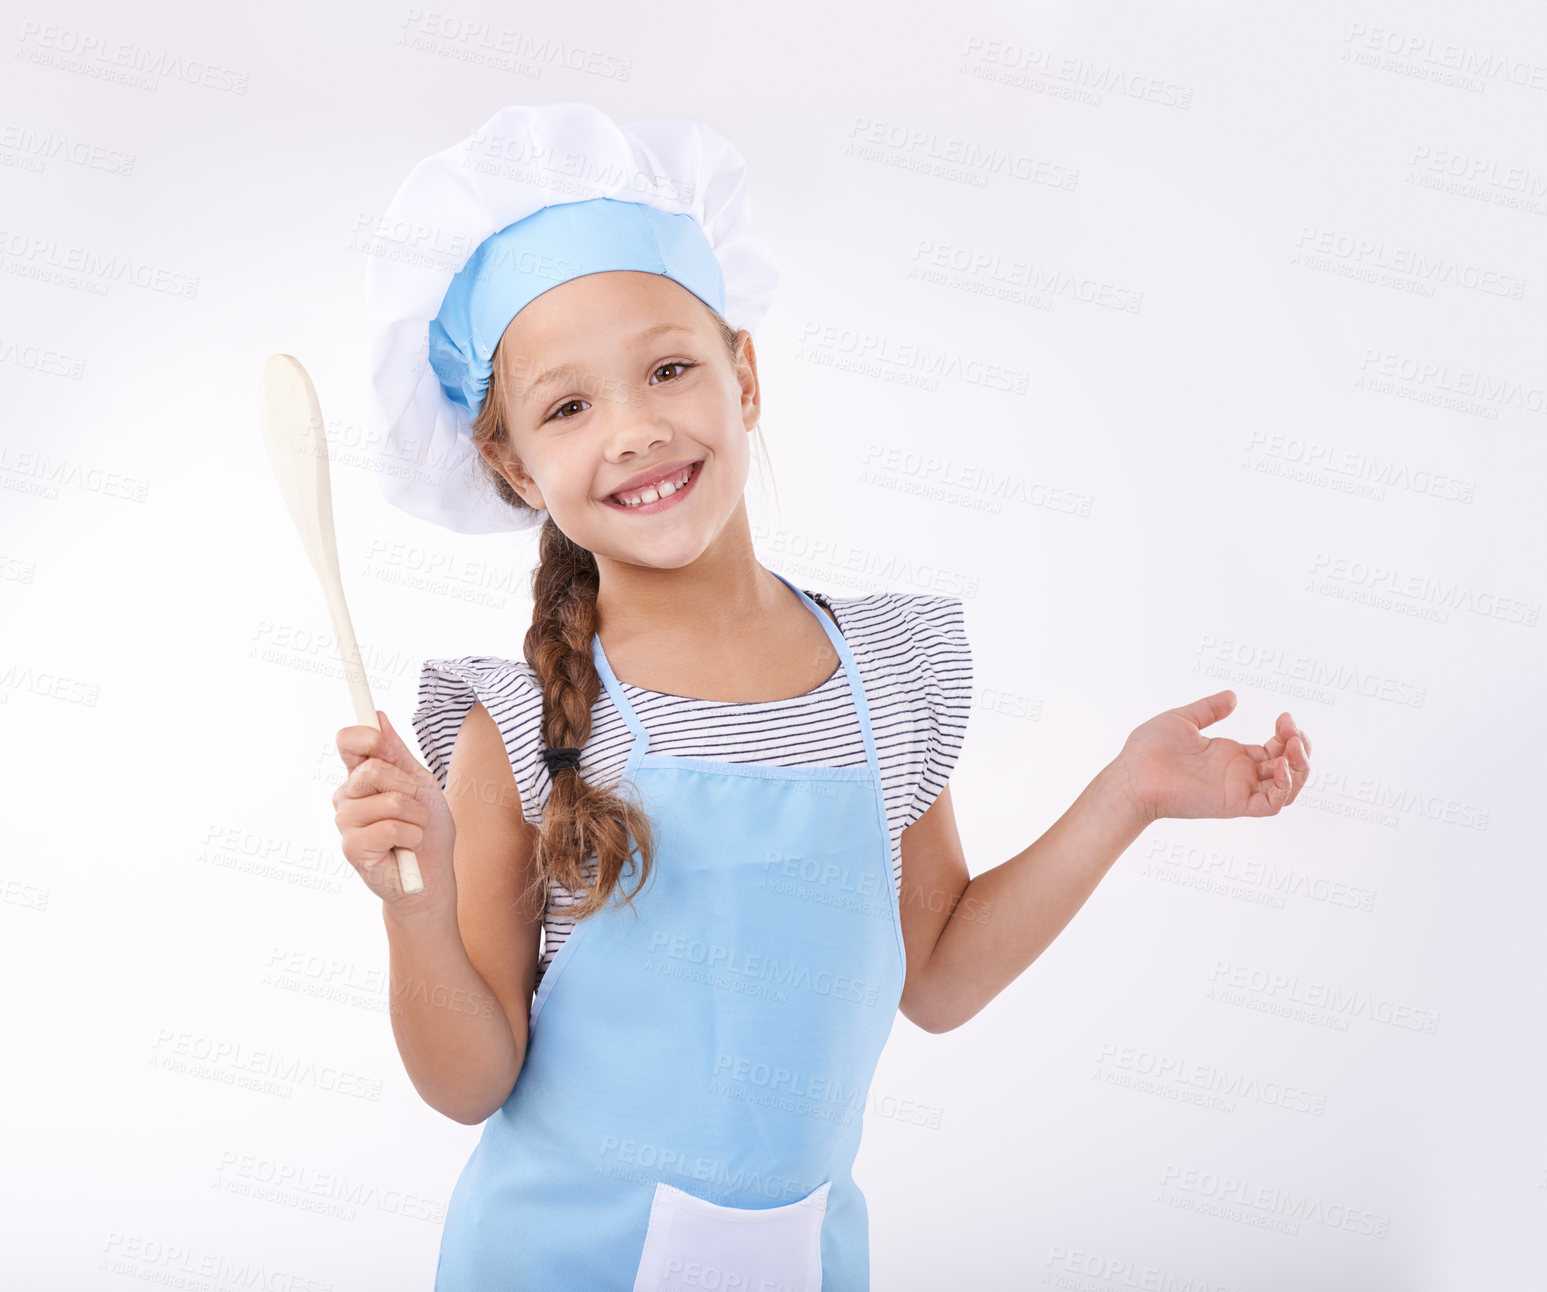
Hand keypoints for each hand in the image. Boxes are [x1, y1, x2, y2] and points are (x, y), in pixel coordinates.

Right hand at [332, 711, 457, 913]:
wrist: (432, 876)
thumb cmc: (428, 830)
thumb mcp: (422, 784)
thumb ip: (399, 753)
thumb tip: (379, 716)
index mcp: (362, 776)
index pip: (348, 741)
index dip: (367, 737)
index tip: (387, 746)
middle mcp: (347, 796)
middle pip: (372, 769)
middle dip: (409, 788)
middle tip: (417, 808)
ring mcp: (346, 822)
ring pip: (389, 801)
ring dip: (417, 817)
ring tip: (413, 831)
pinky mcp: (352, 848)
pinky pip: (390, 828)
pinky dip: (412, 836)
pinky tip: (407, 848)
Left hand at [1111, 690, 1312, 823]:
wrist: (1130, 775)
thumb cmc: (1147, 751)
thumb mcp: (1183, 719)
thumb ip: (1209, 709)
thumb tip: (1232, 696)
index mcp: (1230, 756)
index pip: (1274, 750)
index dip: (1287, 735)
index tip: (1285, 716)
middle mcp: (1239, 775)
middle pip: (1288, 769)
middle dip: (1299, 747)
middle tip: (1291, 728)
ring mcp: (1238, 790)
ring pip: (1287, 788)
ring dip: (1300, 767)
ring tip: (1293, 743)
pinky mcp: (1233, 804)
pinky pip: (1271, 804)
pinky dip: (1285, 787)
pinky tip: (1282, 765)